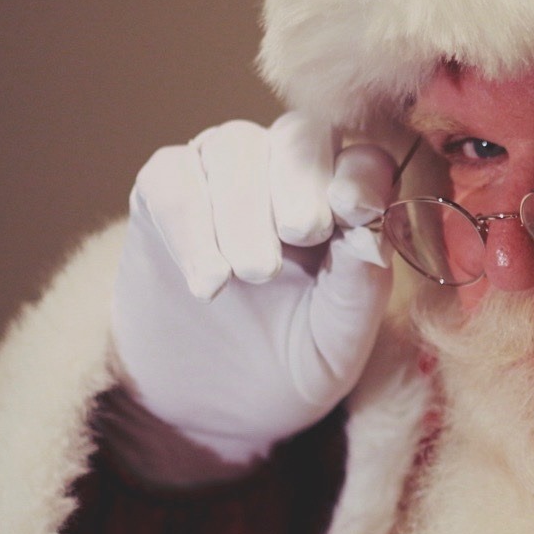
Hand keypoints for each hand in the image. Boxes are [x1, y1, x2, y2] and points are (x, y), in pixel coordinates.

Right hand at [111, 114, 395, 465]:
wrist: (208, 397)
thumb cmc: (289, 357)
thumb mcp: (337, 339)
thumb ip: (360, 284)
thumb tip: (371, 230)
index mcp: (344, 198)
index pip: (363, 161)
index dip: (360, 177)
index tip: (353, 210)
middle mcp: (285, 168)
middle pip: (298, 135)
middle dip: (300, 185)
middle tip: (299, 238)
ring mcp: (221, 171)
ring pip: (234, 147)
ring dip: (244, 210)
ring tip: (252, 275)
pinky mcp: (163, 188)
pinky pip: (172, 177)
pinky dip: (189, 226)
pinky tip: (209, 282)